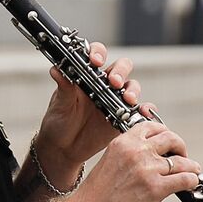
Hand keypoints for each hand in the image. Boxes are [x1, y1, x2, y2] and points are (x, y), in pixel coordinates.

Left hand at [34, 41, 154, 172]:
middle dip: (120, 71)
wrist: (63, 148)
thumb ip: (63, 87)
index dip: (98, 53)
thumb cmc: (59, 121)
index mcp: (87, 76)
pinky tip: (145, 112)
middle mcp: (104, 84)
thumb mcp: (60, 104)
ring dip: (133, 90)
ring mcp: (115, 100)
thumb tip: (56, 69)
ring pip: (131, 86)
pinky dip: (146, 109)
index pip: (97, 55)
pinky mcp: (123, 116)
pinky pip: (139, 110)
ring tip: (128, 99)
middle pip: (121, 67)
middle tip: (114, 82)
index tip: (95, 61)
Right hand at [69, 120, 200, 201]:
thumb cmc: (95, 195)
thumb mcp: (109, 163)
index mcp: (122, 142)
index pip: (152, 127)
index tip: (168, 144)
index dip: (165, 134)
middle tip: (182, 157)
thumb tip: (152, 157)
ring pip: (183, 161)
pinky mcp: (155, 188)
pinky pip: (185, 179)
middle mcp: (136, 151)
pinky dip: (191, 181)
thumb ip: (129, 155)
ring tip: (192, 172)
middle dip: (181, 147)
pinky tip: (189, 185)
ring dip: (191, 166)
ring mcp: (147, 169)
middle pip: (171, 138)